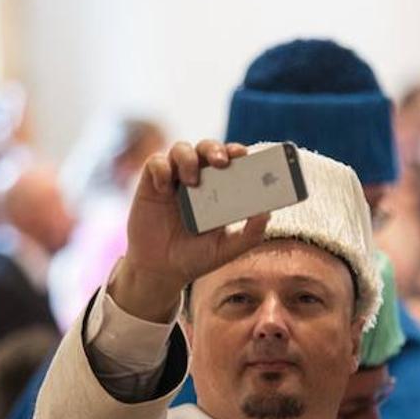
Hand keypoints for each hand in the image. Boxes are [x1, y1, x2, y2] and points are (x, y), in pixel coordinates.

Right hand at [111, 140, 270, 320]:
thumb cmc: (197, 257)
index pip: (232, 161)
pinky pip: (155, 162)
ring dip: (189, 158)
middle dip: (215, 149)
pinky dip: (161, 169)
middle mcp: (199, 178)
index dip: (238, 152)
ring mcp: (174, 179)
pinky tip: (164, 189)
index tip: (245, 155)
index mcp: (221, 189)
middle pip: (208, 148)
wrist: (160, 270)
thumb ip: (251, 234)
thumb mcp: (227, 249)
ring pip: (181, 149)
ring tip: (192, 182)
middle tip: (221, 162)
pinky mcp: (151, 183)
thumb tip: (268, 213)